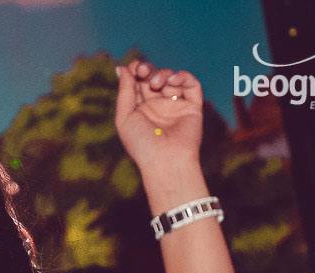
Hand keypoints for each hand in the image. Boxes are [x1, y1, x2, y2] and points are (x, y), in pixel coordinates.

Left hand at [115, 59, 203, 177]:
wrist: (165, 161)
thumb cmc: (141, 144)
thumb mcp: (124, 117)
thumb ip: (125, 92)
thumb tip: (121, 68)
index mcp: (140, 109)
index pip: (138, 83)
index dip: (136, 71)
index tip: (133, 67)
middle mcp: (158, 106)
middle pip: (153, 77)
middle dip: (148, 70)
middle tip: (144, 71)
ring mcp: (175, 106)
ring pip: (171, 78)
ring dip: (163, 74)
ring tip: (157, 84)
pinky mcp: (192, 107)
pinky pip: (191, 84)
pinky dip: (183, 77)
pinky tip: (173, 81)